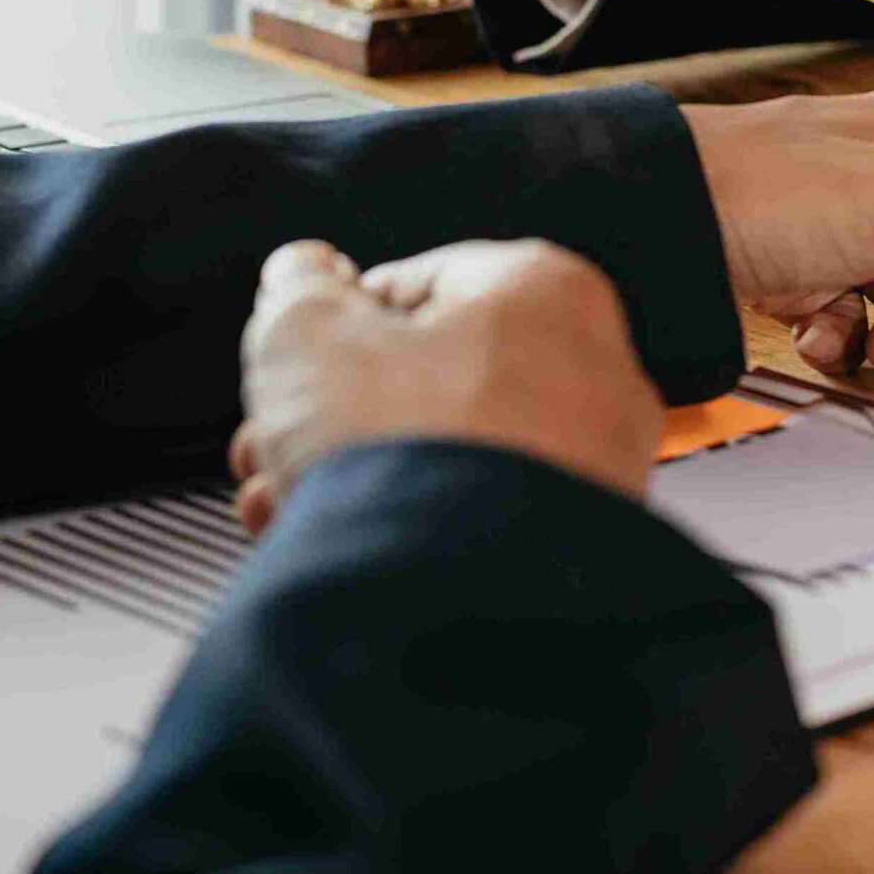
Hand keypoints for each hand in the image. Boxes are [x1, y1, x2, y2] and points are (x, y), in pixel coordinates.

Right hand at [230, 238, 660, 534]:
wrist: (454, 598)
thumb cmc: (408, 452)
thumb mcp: (306, 334)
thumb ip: (298, 291)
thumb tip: (302, 274)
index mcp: (549, 292)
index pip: (425, 280)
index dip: (339, 320)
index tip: (298, 349)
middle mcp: (596, 376)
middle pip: (433, 378)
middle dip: (334, 410)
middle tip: (277, 433)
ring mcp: (595, 470)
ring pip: (447, 456)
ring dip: (352, 472)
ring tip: (283, 498)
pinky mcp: (575, 550)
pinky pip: (476, 521)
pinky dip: (404, 526)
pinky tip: (330, 544)